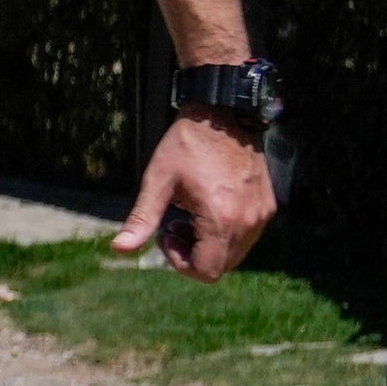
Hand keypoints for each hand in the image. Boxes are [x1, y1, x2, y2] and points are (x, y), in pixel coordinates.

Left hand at [113, 112, 275, 279]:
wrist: (223, 113)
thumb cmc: (187, 144)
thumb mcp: (158, 181)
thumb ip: (142, 219)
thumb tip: (119, 249)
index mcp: (221, 219)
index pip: (207, 272)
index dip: (181, 264)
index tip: (166, 235)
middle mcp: (248, 222)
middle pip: (221, 267)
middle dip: (194, 256)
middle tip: (175, 226)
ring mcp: (262, 215)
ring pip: (235, 254)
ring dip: (210, 246)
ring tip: (190, 217)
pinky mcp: (268, 206)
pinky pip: (248, 237)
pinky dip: (227, 235)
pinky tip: (210, 209)